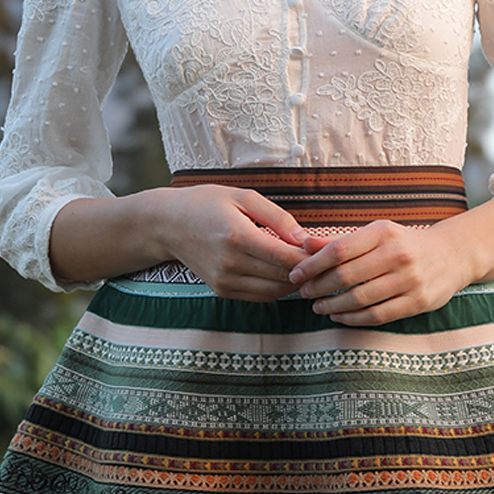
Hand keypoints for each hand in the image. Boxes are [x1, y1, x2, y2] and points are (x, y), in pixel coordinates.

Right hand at [160, 184, 309, 299]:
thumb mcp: (243, 197)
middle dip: (308, 271)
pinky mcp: (222, 290)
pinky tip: (284, 274)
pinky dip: (277, 288)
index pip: (286, 257)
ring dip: (294, 283)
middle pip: (283, 277)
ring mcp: (225, 281)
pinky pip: (260, 296)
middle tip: (323, 261)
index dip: (311, 258)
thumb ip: (277, 217)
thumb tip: (305, 237)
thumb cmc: (206, 203)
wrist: (168, 225)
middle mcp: (231, 263)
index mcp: (238, 236)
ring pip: (274, 291)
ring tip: (307, 267)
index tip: (325, 250)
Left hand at [287, 219, 474, 326]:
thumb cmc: (405, 243)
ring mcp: (410, 280)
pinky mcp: (417, 302)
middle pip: (346, 276)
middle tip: (303, 293)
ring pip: (360, 298)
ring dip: (333, 306)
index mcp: (384, 233)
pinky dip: (353, 319)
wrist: (453, 255)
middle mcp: (398, 254)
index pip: (339, 250)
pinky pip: (378, 315)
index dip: (312, 265)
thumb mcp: (377, 234)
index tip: (295, 274)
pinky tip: (339, 317)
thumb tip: (303, 244)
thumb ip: (340, 241)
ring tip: (318, 306)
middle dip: (318, 287)